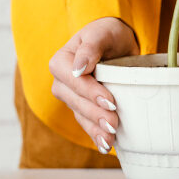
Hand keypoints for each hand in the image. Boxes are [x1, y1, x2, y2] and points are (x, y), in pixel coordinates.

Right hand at [48, 17, 138, 152]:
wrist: (117, 42)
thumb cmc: (108, 34)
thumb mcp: (101, 33)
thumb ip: (90, 47)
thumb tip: (78, 68)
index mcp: (61, 61)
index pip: (72, 80)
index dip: (89, 92)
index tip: (109, 101)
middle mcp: (62, 82)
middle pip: (75, 101)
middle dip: (95, 114)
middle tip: (114, 123)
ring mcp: (72, 97)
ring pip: (80, 115)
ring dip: (95, 129)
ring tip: (110, 139)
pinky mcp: (83, 108)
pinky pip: (87, 124)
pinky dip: (95, 135)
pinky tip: (105, 146)